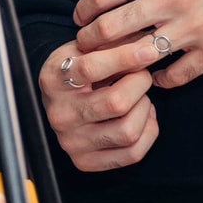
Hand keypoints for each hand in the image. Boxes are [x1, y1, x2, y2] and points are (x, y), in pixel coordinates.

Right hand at [40, 39, 159, 170]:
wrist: (58, 100)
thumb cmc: (76, 69)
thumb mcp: (84, 49)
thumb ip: (111, 43)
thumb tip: (147, 41)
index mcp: (53, 80)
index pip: (91, 68)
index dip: (124, 57)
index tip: (149, 50)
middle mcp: (59, 114)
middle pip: (116, 103)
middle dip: (139, 85)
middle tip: (142, 75)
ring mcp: (71, 141)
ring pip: (128, 131)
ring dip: (144, 110)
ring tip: (140, 97)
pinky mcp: (85, 162)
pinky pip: (132, 154)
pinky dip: (147, 133)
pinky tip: (142, 118)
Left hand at [72, 0, 202, 88]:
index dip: (85, 9)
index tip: (80, 18)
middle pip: (115, 27)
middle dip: (91, 40)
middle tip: (84, 47)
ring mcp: (194, 28)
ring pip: (140, 54)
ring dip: (118, 64)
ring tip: (110, 67)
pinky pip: (176, 75)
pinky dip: (159, 81)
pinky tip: (152, 79)